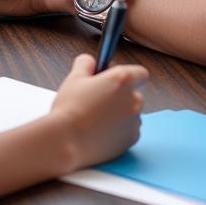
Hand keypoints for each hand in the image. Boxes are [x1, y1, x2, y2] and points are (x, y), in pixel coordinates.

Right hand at [50, 54, 147, 169]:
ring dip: (119, 113)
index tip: (114, 78)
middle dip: (120, 95)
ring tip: (96, 118)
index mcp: (123, 79)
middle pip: (134, 93)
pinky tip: (99, 131)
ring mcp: (134, 122)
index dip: (127, 75)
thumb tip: (90, 63)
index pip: (140, 73)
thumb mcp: (74, 77)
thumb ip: (86, 63)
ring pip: (130, 113)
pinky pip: (128, 130)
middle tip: (98, 99)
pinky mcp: (131, 140)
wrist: (66, 141)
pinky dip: (118, 130)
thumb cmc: (70, 109)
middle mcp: (134, 100)